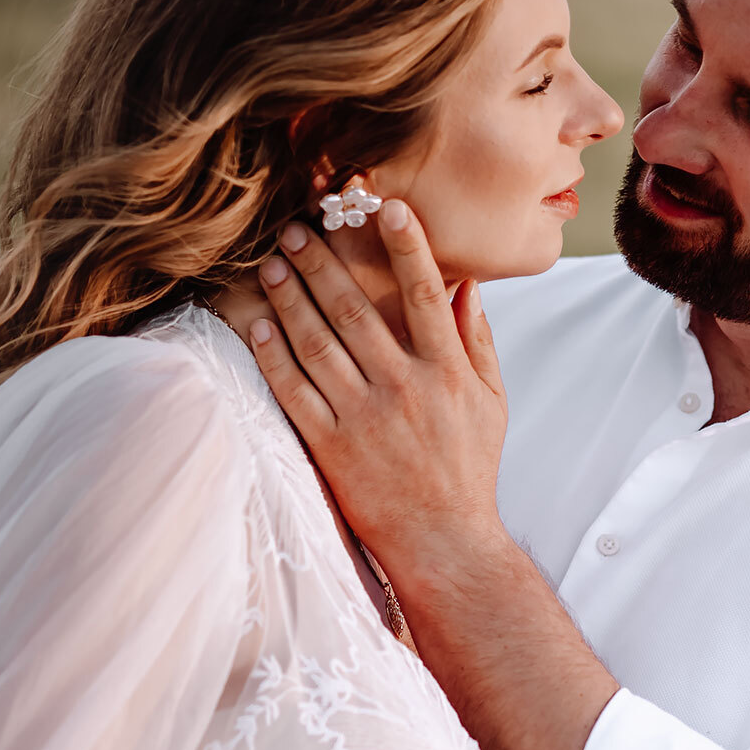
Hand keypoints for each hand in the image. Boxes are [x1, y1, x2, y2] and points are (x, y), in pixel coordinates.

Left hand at [247, 205, 510, 586]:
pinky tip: (259, 325)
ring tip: (272, 265)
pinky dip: (274, 356)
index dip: (407, 247)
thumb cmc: (468, 469)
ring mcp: (364, 418)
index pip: (425, 296)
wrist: (443, 542)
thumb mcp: (491, 403)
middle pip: (356, 311)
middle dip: (323, 264)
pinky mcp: (332, 447)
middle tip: (296, 229)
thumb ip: (476, 340)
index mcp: (447, 373)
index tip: (386, 207)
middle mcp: (405, 390)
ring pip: (318, 345)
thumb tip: (464, 283)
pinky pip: (295, 392)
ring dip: (291, 299)